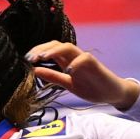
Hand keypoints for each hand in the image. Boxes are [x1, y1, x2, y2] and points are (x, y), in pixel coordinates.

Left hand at [25, 41, 139, 110]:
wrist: (112, 93)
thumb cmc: (92, 87)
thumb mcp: (68, 84)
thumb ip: (53, 76)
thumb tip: (35, 70)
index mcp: (67, 60)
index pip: (50, 49)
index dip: (38, 51)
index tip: (27, 59)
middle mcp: (75, 56)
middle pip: (56, 44)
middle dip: (42, 49)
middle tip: (30, 58)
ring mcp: (85, 59)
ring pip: (68, 47)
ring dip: (54, 51)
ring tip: (43, 58)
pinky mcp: (95, 65)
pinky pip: (84, 58)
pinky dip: (75, 63)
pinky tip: (68, 70)